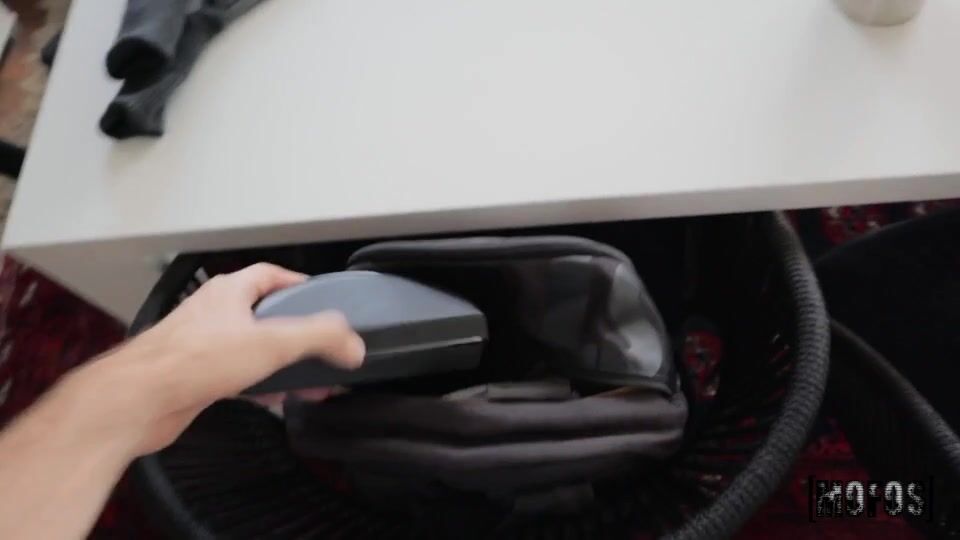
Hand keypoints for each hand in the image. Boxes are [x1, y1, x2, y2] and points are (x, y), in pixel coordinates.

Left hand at [53, 263, 364, 457]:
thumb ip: (318, 337)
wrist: (138, 401)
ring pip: (250, 348)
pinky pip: (236, 377)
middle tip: (318, 345)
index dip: (297, 284)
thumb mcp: (271, 342)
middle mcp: (213, 315)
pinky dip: (258, 386)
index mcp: (229, 293)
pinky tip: (271, 398)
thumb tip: (352, 341)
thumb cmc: (187, 362)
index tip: (318, 297)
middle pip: (262, 314)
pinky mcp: (195, 378)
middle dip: (294, 331)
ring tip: (304, 378)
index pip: (270, 275)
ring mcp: (202, 346)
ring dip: (277, 362)